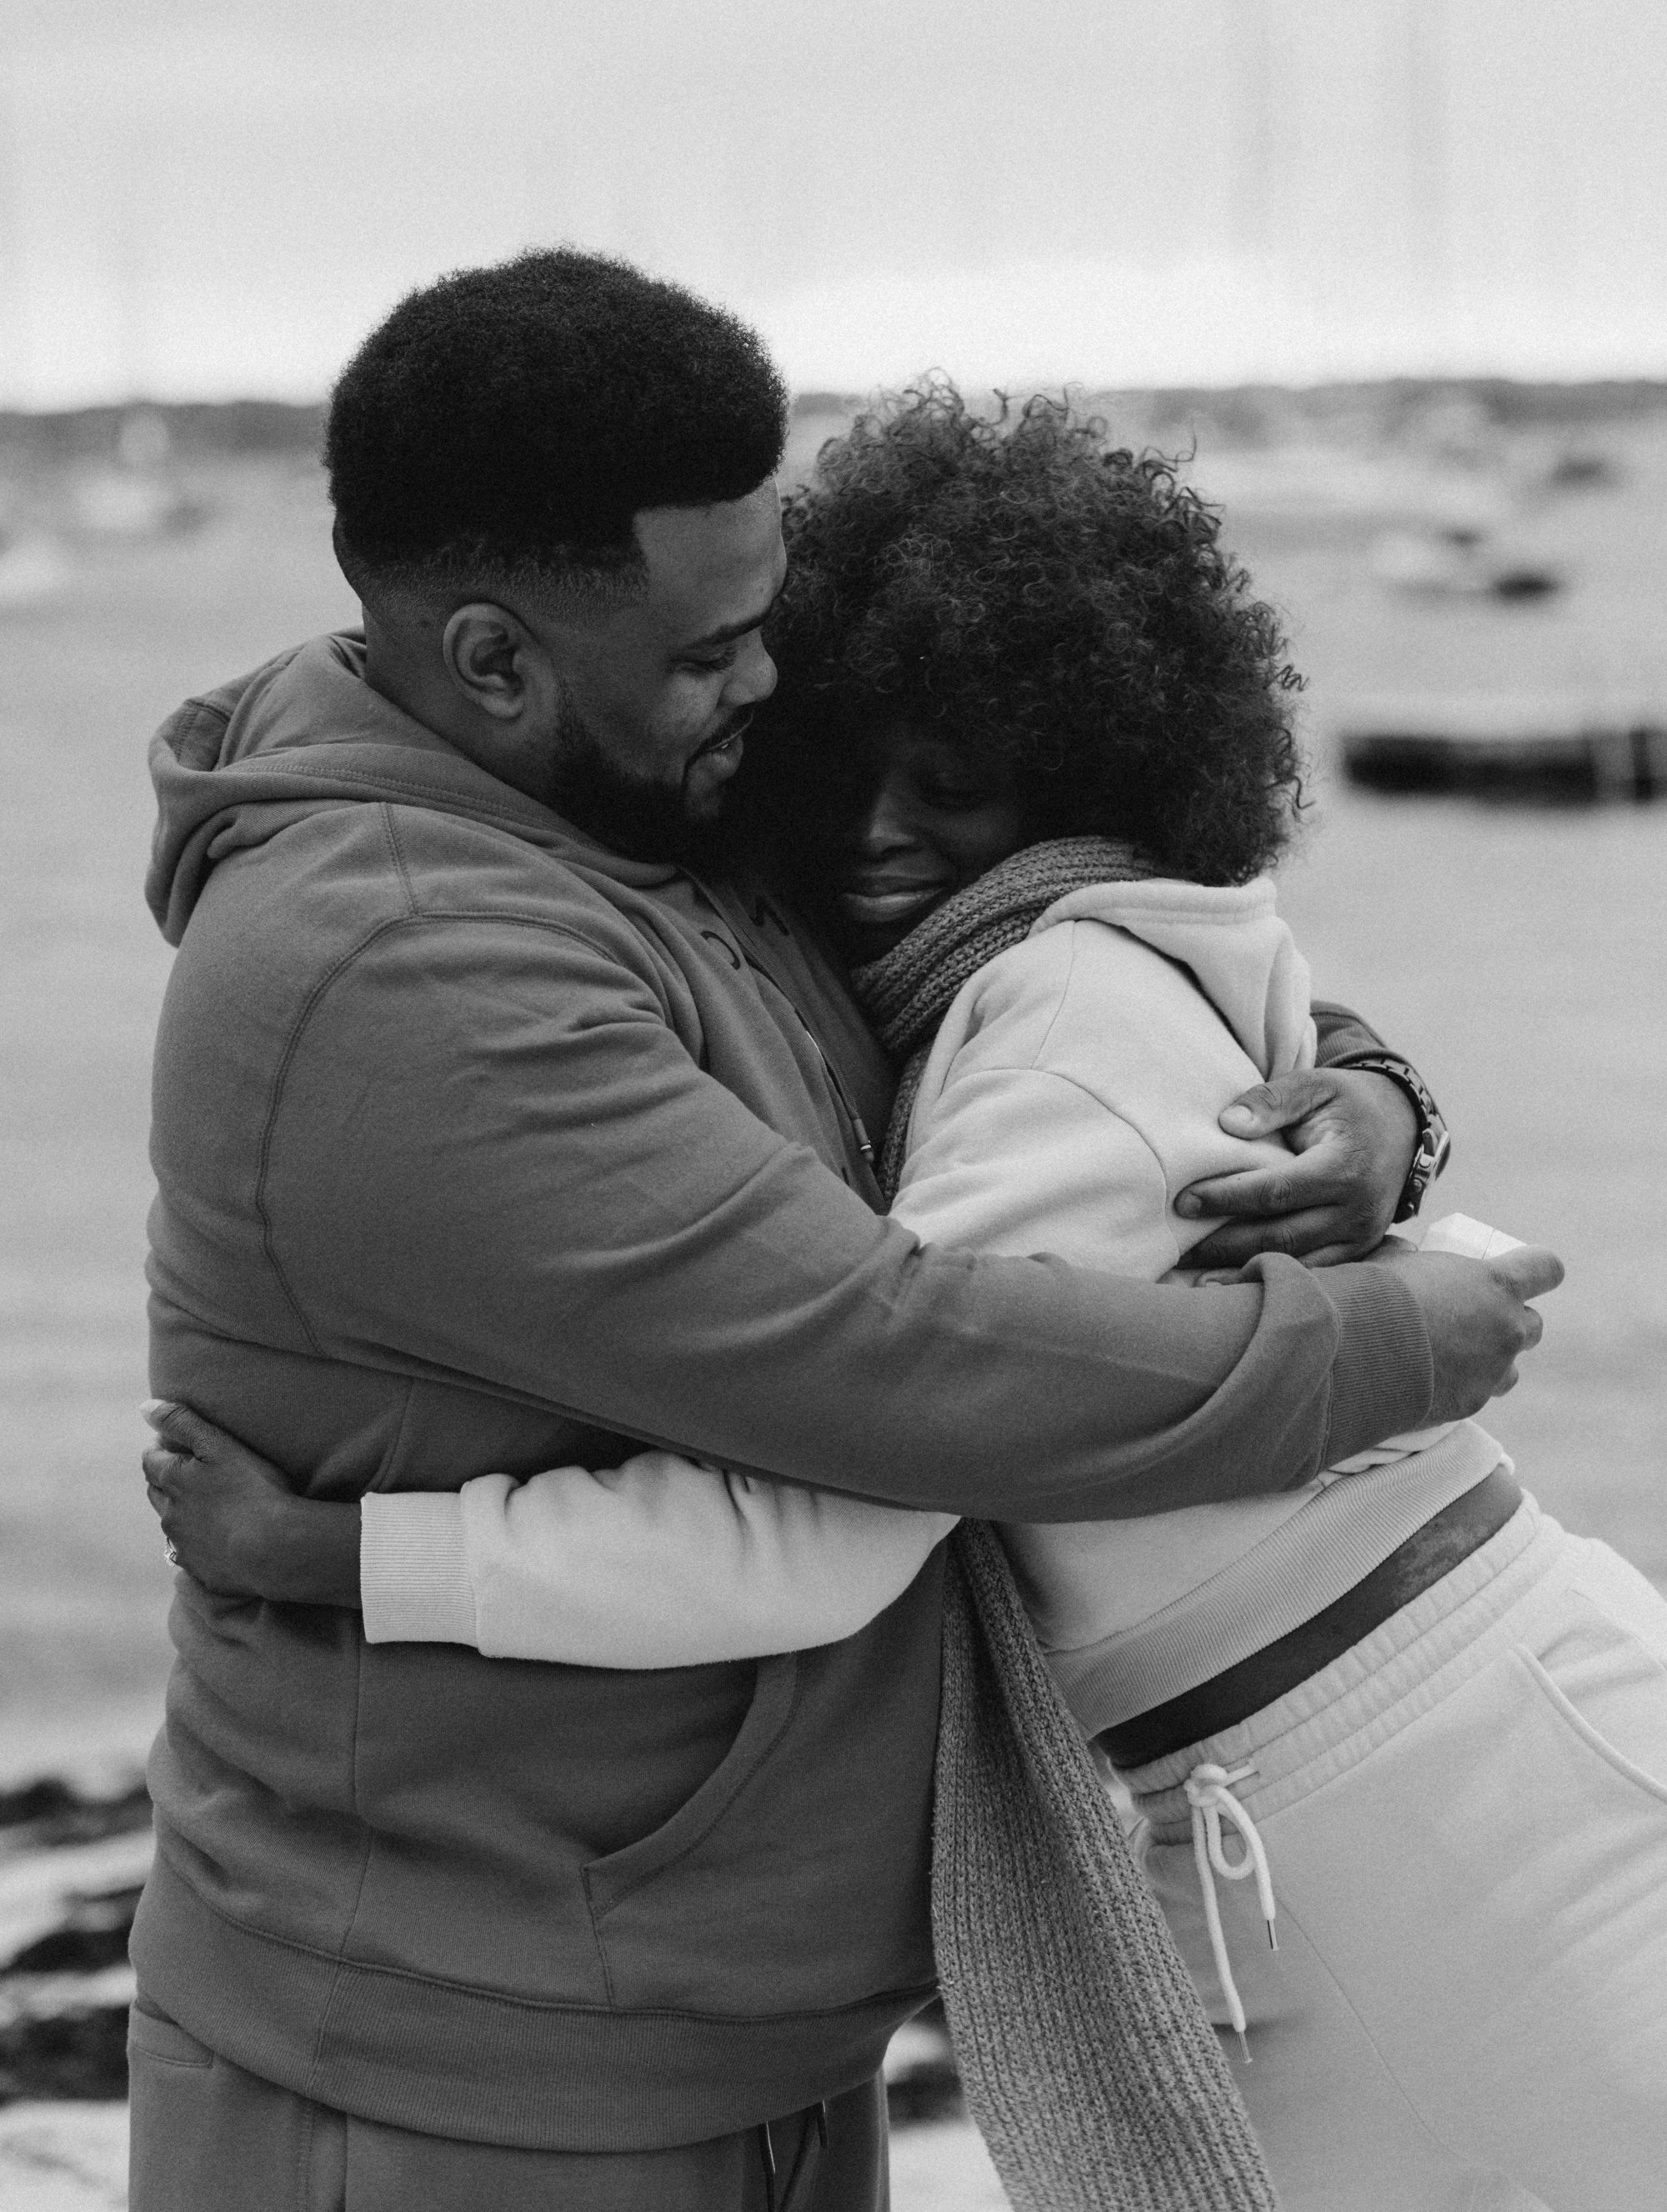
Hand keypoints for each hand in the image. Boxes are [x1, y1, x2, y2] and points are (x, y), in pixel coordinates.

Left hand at [142, 1402, 361, 1606]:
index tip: (177, 1443)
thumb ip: (182, 1422)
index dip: (161, 1448)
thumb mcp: (219, 1445)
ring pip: (173, 1525)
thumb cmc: (253, 1488)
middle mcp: (170, 1515)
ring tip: (209, 1507)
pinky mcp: (202, 1572)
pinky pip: (192, 1555)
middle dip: (167, 1480)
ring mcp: (184, 1547)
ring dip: (183, 1513)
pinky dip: (200, 1544)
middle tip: (191, 1472)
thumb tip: (145, 1407)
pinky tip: (220, 1541)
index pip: (151, 1460)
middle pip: (157, 1493)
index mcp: (172, 1482)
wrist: (275, 1548)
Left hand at [1177, 1067, 1419, 1269]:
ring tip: (1198, 1279)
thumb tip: (1228, 1124)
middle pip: (1281, 1237)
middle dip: (1226, 1246)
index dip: (1227, 1199)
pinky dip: (1277, 1279)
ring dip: (1246, 1274)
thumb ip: (1271, 1100)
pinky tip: (1239, 1284)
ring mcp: (1361, 1235)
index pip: (1275, 1192)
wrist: (1402, 1125)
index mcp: (1344, 1167)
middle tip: (1180, 1249)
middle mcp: (1357, 1210)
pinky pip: (1315, 1272)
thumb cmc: (1348, 1103)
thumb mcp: (1313, 1085)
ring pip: (1297, 1263)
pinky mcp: (1360, 1249)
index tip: (1184, 1203)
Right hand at [1366, 1243, 1564, 1419]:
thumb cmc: (1377, 1295)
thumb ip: (1415, 1256)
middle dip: (1510, 1322)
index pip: (1547, 1269)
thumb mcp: (1397, 1260)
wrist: (1357, 1350)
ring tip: (1454, 1358)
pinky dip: (1459, 1389)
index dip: (1539, 1270)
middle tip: (1475, 1320)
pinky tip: (1428, 1381)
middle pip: (1534, 1324)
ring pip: (1511, 1370)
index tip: (1524, 1272)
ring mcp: (1492, 1370)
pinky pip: (1477, 1395)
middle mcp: (1506, 1328)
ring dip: (1491, 1362)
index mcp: (1496, 1283)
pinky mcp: (1471, 1403)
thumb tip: (1405, 1252)